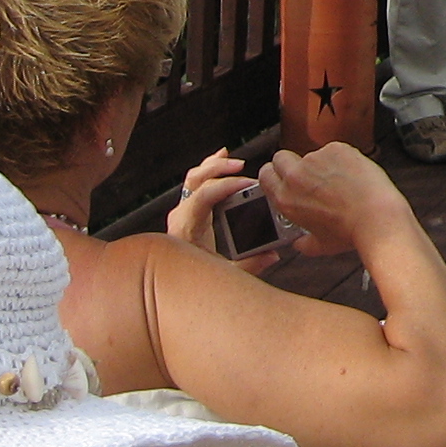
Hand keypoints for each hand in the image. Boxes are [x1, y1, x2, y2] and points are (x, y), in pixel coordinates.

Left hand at [169, 150, 279, 273]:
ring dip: (215, 166)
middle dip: (220, 169)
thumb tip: (273, 253)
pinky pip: (195, 183)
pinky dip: (209, 170)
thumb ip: (250, 264)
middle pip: (196, 180)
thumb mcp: (224, 275)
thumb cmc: (192, 282)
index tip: (249, 184)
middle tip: (242, 168)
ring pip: (194, 177)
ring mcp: (182, 212)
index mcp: (186, 228)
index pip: (204, 195)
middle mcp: (181, 216)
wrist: (172, 287)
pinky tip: (221, 159)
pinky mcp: (187, 212)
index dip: (227, 185)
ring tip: (235, 161)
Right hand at [258, 142, 414, 258]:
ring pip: (312, 155)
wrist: (376, 217)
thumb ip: (302, 243)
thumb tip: (299, 242)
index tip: (282, 178)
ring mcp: (316, 159)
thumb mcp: (319, 246)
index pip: (265, 175)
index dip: (274, 175)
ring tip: (340, 182)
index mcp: (285, 199)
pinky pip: (334, 151)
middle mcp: (296, 176)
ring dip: (321, 165)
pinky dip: (341, 159)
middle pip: (281, 157)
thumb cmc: (350, 232)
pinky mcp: (336, 148)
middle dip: (290, 164)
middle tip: (309, 176)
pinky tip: (352, 175)